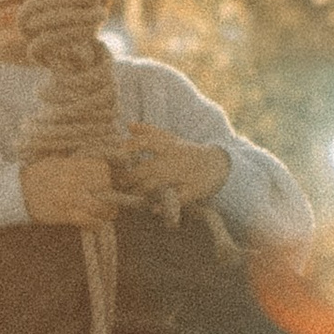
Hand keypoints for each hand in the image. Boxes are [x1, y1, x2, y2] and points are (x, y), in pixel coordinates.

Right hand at [21, 150, 117, 226]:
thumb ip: (75, 163)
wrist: (18, 192)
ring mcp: (71, 197)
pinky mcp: (65, 214)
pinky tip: (95, 224)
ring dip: (107, 212)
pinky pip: (89, 220)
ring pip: (101, 206)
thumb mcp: (56, 161)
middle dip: (111, 195)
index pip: (102, 169)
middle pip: (106, 187)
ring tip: (108, 214)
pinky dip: (95, 224)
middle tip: (111, 201)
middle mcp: (74, 180)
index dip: (108, 176)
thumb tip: (94, 166)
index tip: (107, 182)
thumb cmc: (37, 175)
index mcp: (72, 165)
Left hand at [114, 123, 229, 207]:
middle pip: (144, 169)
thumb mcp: (170, 138)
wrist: (217, 164)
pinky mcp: (192, 191)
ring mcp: (183, 176)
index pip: (144, 143)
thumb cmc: (187, 151)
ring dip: (139, 192)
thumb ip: (149, 132)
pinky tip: (153, 208)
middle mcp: (173, 159)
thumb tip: (128, 125)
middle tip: (118, 183)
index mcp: (168, 145)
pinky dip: (161, 206)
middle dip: (128, 178)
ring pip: (154, 186)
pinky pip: (172, 201)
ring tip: (131, 195)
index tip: (116, 157)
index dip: (128, 149)